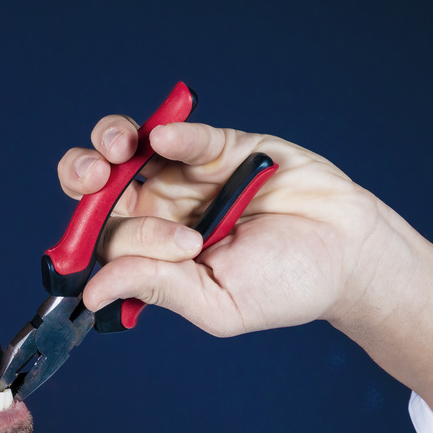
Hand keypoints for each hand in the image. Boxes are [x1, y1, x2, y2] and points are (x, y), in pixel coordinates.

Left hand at [58, 116, 414, 336]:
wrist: (349, 254)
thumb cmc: (285, 286)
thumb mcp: (216, 301)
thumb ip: (158, 288)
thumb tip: (94, 291)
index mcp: (151, 257)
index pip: (102, 241)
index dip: (90, 239)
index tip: (86, 245)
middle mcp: (161, 213)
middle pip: (100, 188)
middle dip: (83, 178)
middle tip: (91, 180)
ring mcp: (188, 177)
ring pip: (131, 150)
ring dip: (111, 142)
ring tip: (116, 152)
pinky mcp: (222, 147)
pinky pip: (188, 136)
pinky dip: (175, 132)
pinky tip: (166, 137)